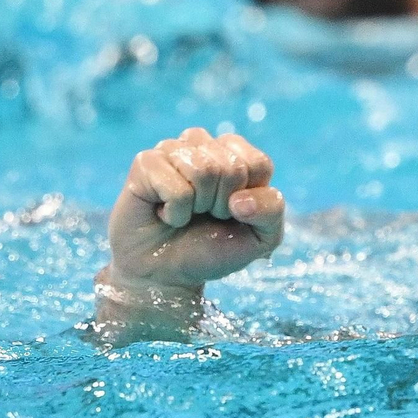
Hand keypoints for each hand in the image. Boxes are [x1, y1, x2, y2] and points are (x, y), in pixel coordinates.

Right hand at [104, 127, 285, 297]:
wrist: (167, 272)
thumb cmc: (213, 248)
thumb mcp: (261, 236)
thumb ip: (271, 210)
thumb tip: (240, 198)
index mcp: (236, 154)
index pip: (258, 164)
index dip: (250, 200)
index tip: (234, 213)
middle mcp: (204, 145)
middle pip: (232, 167)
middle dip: (222, 205)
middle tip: (205, 215)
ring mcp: (173, 149)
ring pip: (204, 171)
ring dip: (198, 206)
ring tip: (185, 212)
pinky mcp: (146, 163)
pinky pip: (176, 188)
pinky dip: (175, 213)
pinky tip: (164, 213)